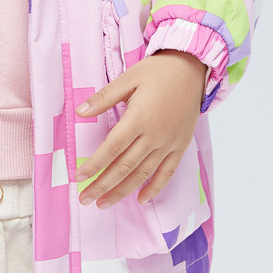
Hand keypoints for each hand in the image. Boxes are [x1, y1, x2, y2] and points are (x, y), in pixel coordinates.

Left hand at [73, 49, 205, 207]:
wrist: (193, 69)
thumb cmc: (158, 71)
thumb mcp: (128, 78)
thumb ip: (104, 98)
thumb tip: (79, 112)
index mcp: (139, 118)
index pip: (112, 147)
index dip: (95, 164)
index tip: (79, 177)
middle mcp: (154, 135)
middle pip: (125, 166)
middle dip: (103, 185)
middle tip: (85, 199)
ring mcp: (169, 143)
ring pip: (143, 174)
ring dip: (123, 191)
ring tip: (105, 203)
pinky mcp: (181, 146)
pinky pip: (167, 172)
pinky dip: (155, 188)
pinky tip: (141, 200)